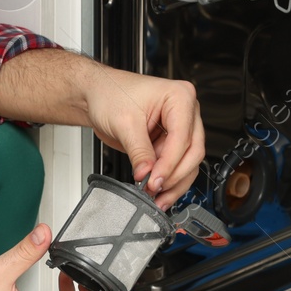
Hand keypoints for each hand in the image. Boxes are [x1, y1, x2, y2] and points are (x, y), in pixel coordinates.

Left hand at [79, 66, 204, 207]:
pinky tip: (158, 192)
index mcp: (180, 97)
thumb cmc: (110, 94)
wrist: (97, 95)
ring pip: (189, 162)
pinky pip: (177, 165)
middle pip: (193, 151)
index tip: (155, 180)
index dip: (169, 163)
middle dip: (174, 175)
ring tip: (157, 196)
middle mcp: (185, 111)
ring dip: (174, 183)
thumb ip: (138, 151)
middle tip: (154, 188)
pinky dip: (168, 180)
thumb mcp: (124, 123)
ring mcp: (180, 127)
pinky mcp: (170, 141)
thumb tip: (147, 174)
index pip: (182, 137)